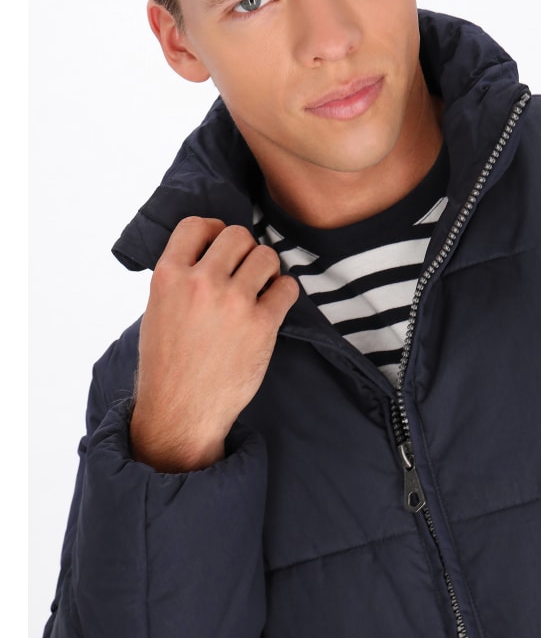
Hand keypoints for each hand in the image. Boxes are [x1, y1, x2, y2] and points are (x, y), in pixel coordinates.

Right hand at [130, 217, 298, 471]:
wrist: (181, 412)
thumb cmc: (167, 365)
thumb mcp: (156, 311)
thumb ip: (179, 279)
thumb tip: (208, 252)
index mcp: (168, 277)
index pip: (195, 225)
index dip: (213, 230)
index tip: (220, 245)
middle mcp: (201, 283)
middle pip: (237, 235)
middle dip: (244, 249)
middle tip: (244, 270)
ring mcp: (233, 302)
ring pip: (266, 255)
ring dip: (266, 269)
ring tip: (260, 287)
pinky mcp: (262, 324)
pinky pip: (287, 287)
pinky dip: (284, 292)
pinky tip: (274, 304)